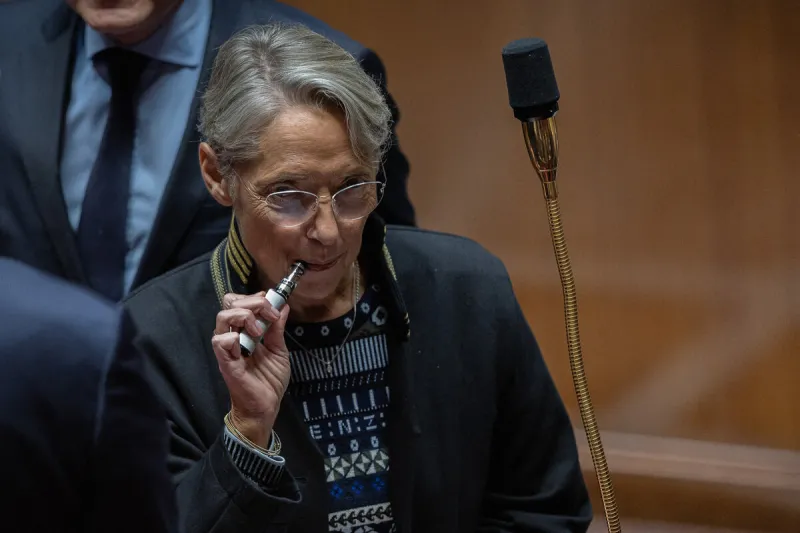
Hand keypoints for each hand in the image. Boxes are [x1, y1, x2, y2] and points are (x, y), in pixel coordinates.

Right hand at [211, 292, 290, 447]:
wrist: (266, 406)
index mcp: (245, 330)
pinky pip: (220, 341)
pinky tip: (249, 346)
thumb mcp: (279, 349)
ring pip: (223, 316)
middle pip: (229, 302)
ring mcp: (227, 348)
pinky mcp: (225, 362)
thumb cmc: (270, 380)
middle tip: (270, 315)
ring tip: (260, 331)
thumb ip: (278, 328)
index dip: (254, 297)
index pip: (239, 301)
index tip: (273, 304)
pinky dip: (234, 337)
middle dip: (252, 302)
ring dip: (244, 316)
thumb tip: (284, 305)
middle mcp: (233, 335)